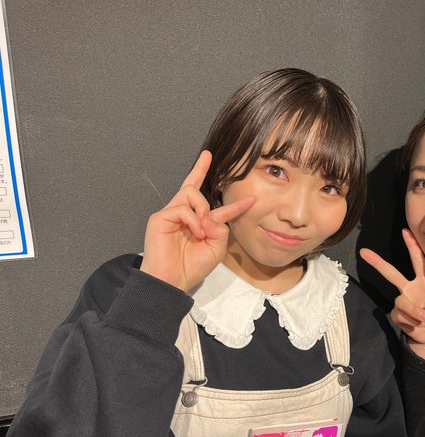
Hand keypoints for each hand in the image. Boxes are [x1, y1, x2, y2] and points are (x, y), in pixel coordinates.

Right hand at [139, 150, 254, 291]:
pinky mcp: (160, 217)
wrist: (172, 280)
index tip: (251, 199)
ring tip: (204, 227)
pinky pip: (182, 208)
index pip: (214, 207)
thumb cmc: (192, 266)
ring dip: (202, 207)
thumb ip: (220, 229)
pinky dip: (193, 220)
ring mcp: (172, 214)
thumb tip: (211, 215)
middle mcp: (185, 215)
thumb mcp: (216, 248)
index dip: (234, 204)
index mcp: (199, 223)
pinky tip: (196, 233)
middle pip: (191, 185)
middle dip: (200, 169)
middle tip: (208, 156)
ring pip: (190, 191)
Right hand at [359, 229, 424, 361]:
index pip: (417, 260)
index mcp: (424, 281)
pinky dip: (412, 321)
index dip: (412, 246)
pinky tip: (418, 325)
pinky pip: (401, 315)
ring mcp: (402, 300)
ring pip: (401, 301)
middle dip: (378, 262)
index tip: (406, 231)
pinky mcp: (397, 314)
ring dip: (414, 311)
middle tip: (364, 252)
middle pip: (391, 273)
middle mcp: (410, 288)